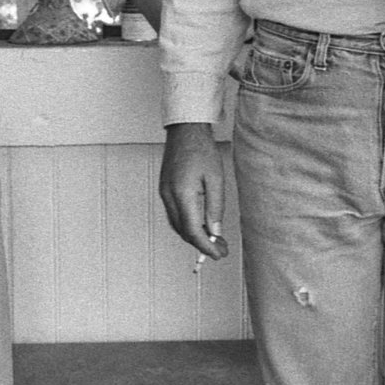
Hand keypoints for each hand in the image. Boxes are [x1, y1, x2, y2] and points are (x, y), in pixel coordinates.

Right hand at [159, 123, 229, 257]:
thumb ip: (215, 207)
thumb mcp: (216, 179)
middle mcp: (169, 196)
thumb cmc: (202, 149)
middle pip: (183, 231)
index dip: (206, 246)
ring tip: (213, 239)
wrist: (185, 130)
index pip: (193, 230)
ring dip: (194, 236)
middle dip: (202, 244)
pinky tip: (200, 224)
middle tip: (221, 249)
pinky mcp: (164, 189)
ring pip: (177, 225)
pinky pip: (174, 215)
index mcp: (182, 194)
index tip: (219, 254)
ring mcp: (164, 193)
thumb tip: (215, 231)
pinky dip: (187, 224)